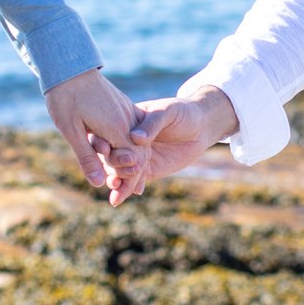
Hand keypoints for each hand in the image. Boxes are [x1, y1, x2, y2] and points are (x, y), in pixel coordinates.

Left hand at [45, 69, 150, 206]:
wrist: (68, 65)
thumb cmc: (65, 98)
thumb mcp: (71, 130)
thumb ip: (86, 158)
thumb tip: (98, 184)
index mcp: (116, 128)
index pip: (134, 160)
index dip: (128, 178)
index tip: (119, 192)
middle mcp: (127, 119)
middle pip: (139, 153)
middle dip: (132, 173)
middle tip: (121, 192)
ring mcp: (126, 110)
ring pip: (137, 141)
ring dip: (131, 160)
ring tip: (120, 177)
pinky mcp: (122, 105)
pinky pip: (132, 128)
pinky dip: (130, 144)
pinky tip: (120, 151)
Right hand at [114, 86, 239, 196]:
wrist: (201, 128)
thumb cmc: (182, 112)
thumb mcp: (167, 112)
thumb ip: (152, 124)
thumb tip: (135, 138)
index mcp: (126, 121)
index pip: (107, 131)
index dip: (102, 141)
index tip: (104, 151)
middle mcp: (126, 140)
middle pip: (111, 154)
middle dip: (110, 166)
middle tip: (112, 177)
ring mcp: (136, 156)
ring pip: (122, 170)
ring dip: (118, 181)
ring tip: (116, 191)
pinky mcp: (147, 169)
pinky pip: (136, 180)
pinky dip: (133, 187)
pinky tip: (134, 192)